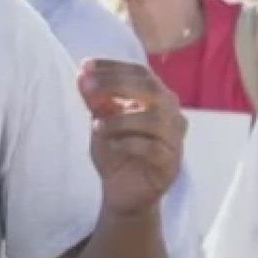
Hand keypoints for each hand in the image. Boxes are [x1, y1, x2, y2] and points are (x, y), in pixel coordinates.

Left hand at [78, 59, 185, 215]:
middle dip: (117, 84)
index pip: (140, 73)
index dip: (113, 66)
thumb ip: (95, 100)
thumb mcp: (100, 121)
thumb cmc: (116, 152)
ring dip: (120, 119)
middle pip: (151, 89)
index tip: (86, 65)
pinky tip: (111, 146)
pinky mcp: (171, 164)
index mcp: (157, 98)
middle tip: (89, 88)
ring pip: (154, 118)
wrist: (123, 192)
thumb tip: (82, 74)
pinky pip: (154, 149)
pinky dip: (128, 144)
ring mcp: (174, 139)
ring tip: (96, 125)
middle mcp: (171, 114)